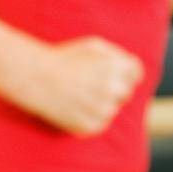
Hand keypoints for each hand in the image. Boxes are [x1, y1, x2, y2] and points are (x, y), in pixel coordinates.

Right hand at [17, 36, 143, 135]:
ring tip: (80, 95)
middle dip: (113, 89)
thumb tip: (133, 68)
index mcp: (116, 67)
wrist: (35, 78)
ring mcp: (101, 110)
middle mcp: (112, 89)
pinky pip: (99, 124)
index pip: (136, 74)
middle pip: (126, 93)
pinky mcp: (90, 126)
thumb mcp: (93, 45)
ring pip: (112, 110)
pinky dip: (90, 118)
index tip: (111, 74)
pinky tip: (75, 106)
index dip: (125, 74)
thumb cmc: (64, 58)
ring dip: (101, 104)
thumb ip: (118, 55)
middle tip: (90, 84)